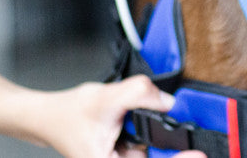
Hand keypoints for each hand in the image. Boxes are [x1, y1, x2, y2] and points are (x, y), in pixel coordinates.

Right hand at [29, 75, 204, 157]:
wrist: (49, 115)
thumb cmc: (67, 114)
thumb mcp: (106, 98)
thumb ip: (139, 94)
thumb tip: (168, 101)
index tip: (197, 155)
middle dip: (170, 149)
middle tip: (195, 143)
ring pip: (152, 152)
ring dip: (160, 140)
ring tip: (144, 122)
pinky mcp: (126, 154)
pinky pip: (147, 147)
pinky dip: (153, 135)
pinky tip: (149, 120)